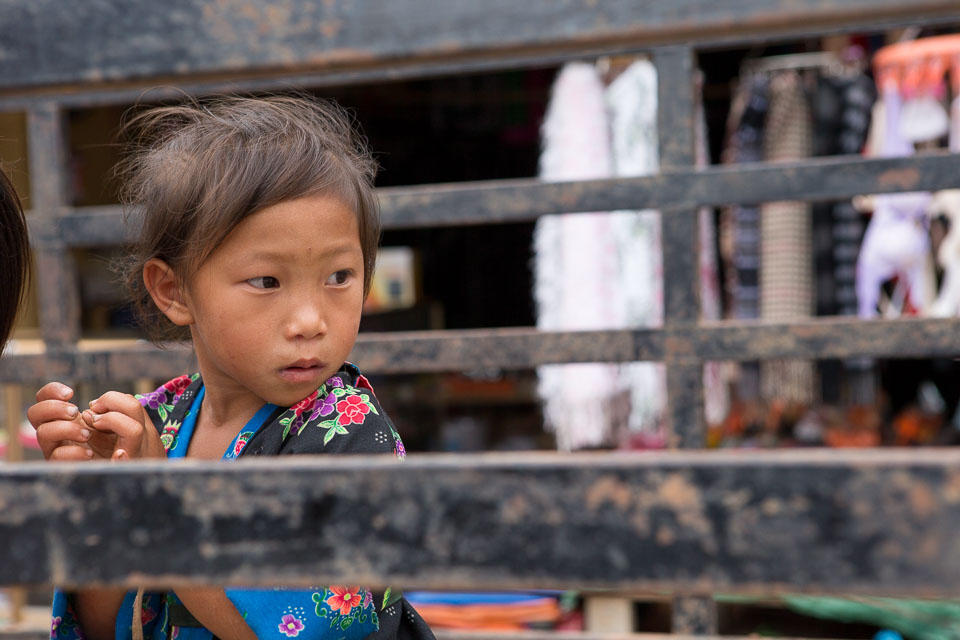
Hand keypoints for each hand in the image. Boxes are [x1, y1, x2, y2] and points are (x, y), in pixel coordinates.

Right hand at [28, 383, 163, 460]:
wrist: (138, 471)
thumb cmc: (132, 443)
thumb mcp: (129, 419)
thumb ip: (118, 406)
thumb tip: (95, 407)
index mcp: (71, 418)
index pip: (45, 398)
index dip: (52, 390)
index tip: (71, 393)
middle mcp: (60, 433)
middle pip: (34, 413)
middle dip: (53, 408)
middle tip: (76, 412)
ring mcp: (61, 451)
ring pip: (43, 433)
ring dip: (67, 429)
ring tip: (88, 434)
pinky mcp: (66, 468)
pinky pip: (57, 458)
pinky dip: (74, 453)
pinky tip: (90, 454)